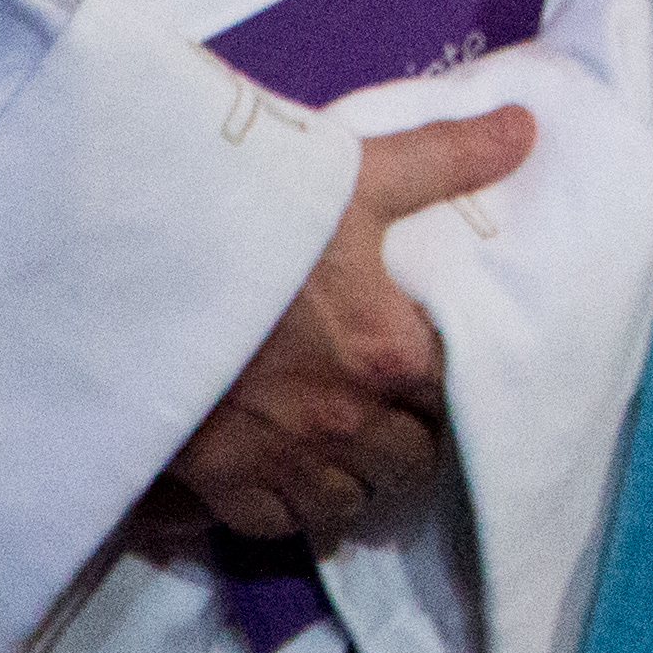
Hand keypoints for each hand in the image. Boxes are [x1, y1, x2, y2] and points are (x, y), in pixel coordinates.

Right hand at [154, 105, 533, 557]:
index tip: (439, 374)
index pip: (457, 404)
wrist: (126, 259)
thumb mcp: (355, 175)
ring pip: (342, 506)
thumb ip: (446, 158)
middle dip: (408, 444)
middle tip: (394, 413)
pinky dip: (279, 508)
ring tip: (343, 448)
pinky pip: (265, 524)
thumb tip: (526, 128)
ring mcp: (275, 459)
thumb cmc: (249, 215)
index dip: (453, 392)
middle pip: (405, 467)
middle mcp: (341, 422)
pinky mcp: (210, 481)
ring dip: (351, 483)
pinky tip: (276, 475)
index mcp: (388, 357)